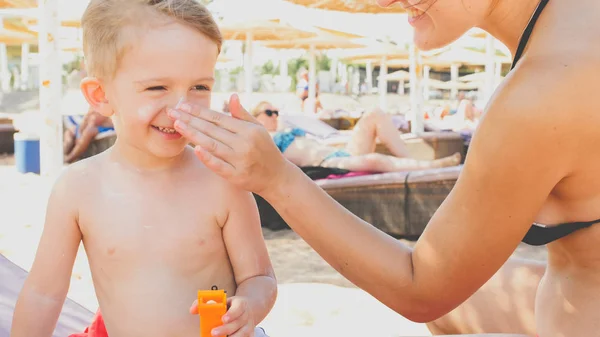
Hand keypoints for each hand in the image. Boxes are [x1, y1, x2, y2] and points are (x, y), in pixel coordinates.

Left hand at [167, 94, 290, 194]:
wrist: (277, 177)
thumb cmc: (265, 150)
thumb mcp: (258, 129)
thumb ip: (242, 114)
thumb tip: (232, 96)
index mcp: (248, 130)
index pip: (218, 118)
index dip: (199, 111)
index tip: (183, 105)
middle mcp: (244, 143)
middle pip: (212, 129)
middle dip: (190, 119)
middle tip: (171, 111)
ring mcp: (240, 160)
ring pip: (212, 144)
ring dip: (193, 134)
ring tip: (177, 125)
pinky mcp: (236, 175)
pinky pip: (219, 165)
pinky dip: (208, 157)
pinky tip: (196, 148)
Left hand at [190, 296, 255, 336]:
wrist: (247, 309)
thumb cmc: (230, 305)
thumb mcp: (221, 300)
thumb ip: (205, 303)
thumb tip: (192, 310)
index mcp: (241, 304)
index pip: (238, 308)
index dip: (231, 314)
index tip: (223, 319)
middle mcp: (246, 315)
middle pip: (237, 323)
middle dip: (225, 329)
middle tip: (214, 333)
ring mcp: (249, 326)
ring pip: (242, 334)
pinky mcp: (250, 334)